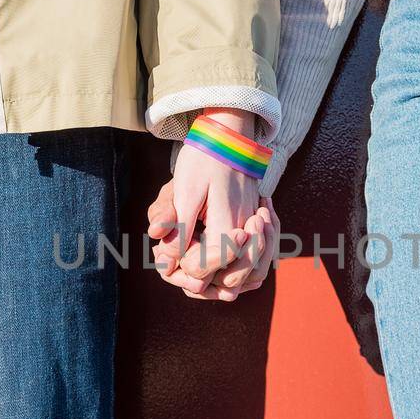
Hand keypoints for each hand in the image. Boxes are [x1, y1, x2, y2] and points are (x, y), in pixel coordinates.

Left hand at [148, 108, 262, 295]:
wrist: (228, 137)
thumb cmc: (203, 160)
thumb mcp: (184, 190)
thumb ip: (179, 228)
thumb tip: (168, 262)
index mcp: (226, 226)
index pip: (204, 270)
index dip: (182, 270)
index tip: (166, 255)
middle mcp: (245, 235)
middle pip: (229, 281)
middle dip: (200, 280)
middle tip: (177, 261)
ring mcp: (252, 233)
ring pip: (243, 276)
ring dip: (217, 277)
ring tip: (190, 261)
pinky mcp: (253, 229)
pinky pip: (250, 262)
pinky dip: (231, 267)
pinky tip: (207, 256)